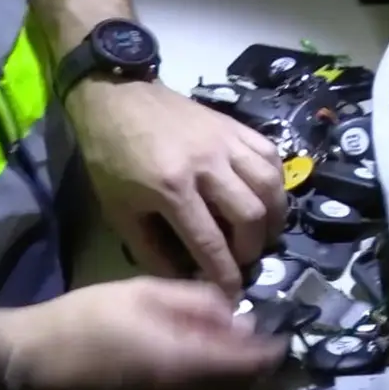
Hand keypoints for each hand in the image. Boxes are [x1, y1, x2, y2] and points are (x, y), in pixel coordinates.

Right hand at [0, 277, 288, 389]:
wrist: (22, 369)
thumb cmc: (85, 318)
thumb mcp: (146, 291)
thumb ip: (201, 303)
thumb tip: (240, 314)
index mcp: (181, 363)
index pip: (247, 364)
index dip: (271, 350)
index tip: (284, 335)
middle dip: (252, 367)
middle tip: (259, 342)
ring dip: (228, 382)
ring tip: (228, 353)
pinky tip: (193, 372)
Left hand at [67, 79, 288, 294]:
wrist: (118, 97)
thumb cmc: (111, 155)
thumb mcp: (119, 209)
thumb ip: (151, 248)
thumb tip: (185, 277)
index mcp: (171, 188)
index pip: (209, 240)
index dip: (225, 272)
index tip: (232, 291)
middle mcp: (207, 165)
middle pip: (250, 215)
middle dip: (253, 248)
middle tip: (246, 260)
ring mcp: (226, 142)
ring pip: (269, 185)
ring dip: (274, 217)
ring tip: (265, 233)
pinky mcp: (236, 127)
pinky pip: (271, 156)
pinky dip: (277, 181)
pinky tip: (269, 197)